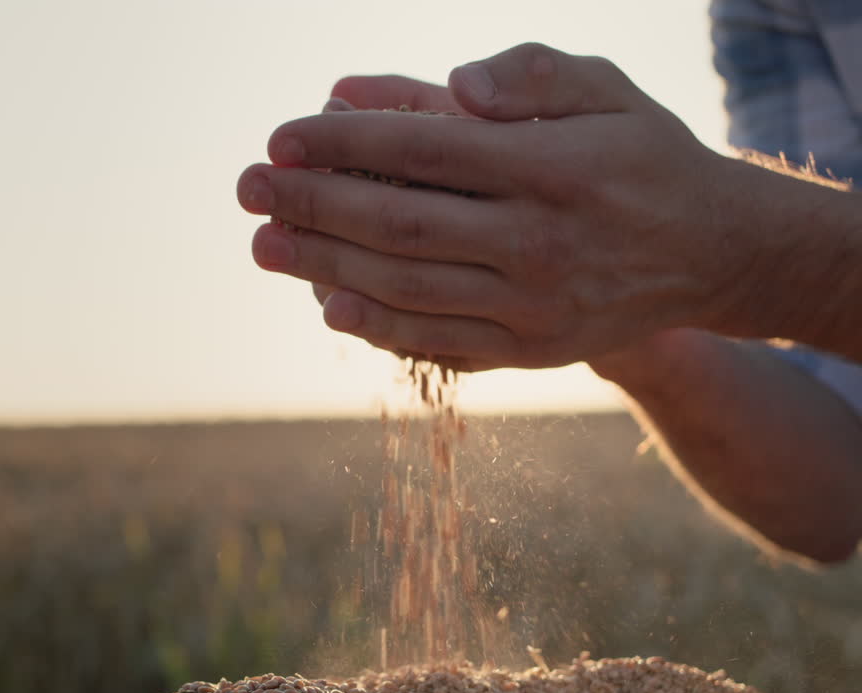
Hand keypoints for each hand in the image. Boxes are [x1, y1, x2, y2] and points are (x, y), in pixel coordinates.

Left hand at [237, 43, 754, 370]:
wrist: (713, 252)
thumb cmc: (643, 155)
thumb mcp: (605, 88)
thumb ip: (528, 73)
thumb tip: (447, 84)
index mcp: (555, 167)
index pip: (423, 150)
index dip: (343, 142)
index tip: (281, 136)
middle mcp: (542, 241)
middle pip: (400, 223)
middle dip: (312, 203)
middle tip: (248, 188)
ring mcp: (535, 305)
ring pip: (409, 287)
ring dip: (324, 265)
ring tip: (264, 243)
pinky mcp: (532, 350)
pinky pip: (441, 341)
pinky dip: (379, 326)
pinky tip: (327, 304)